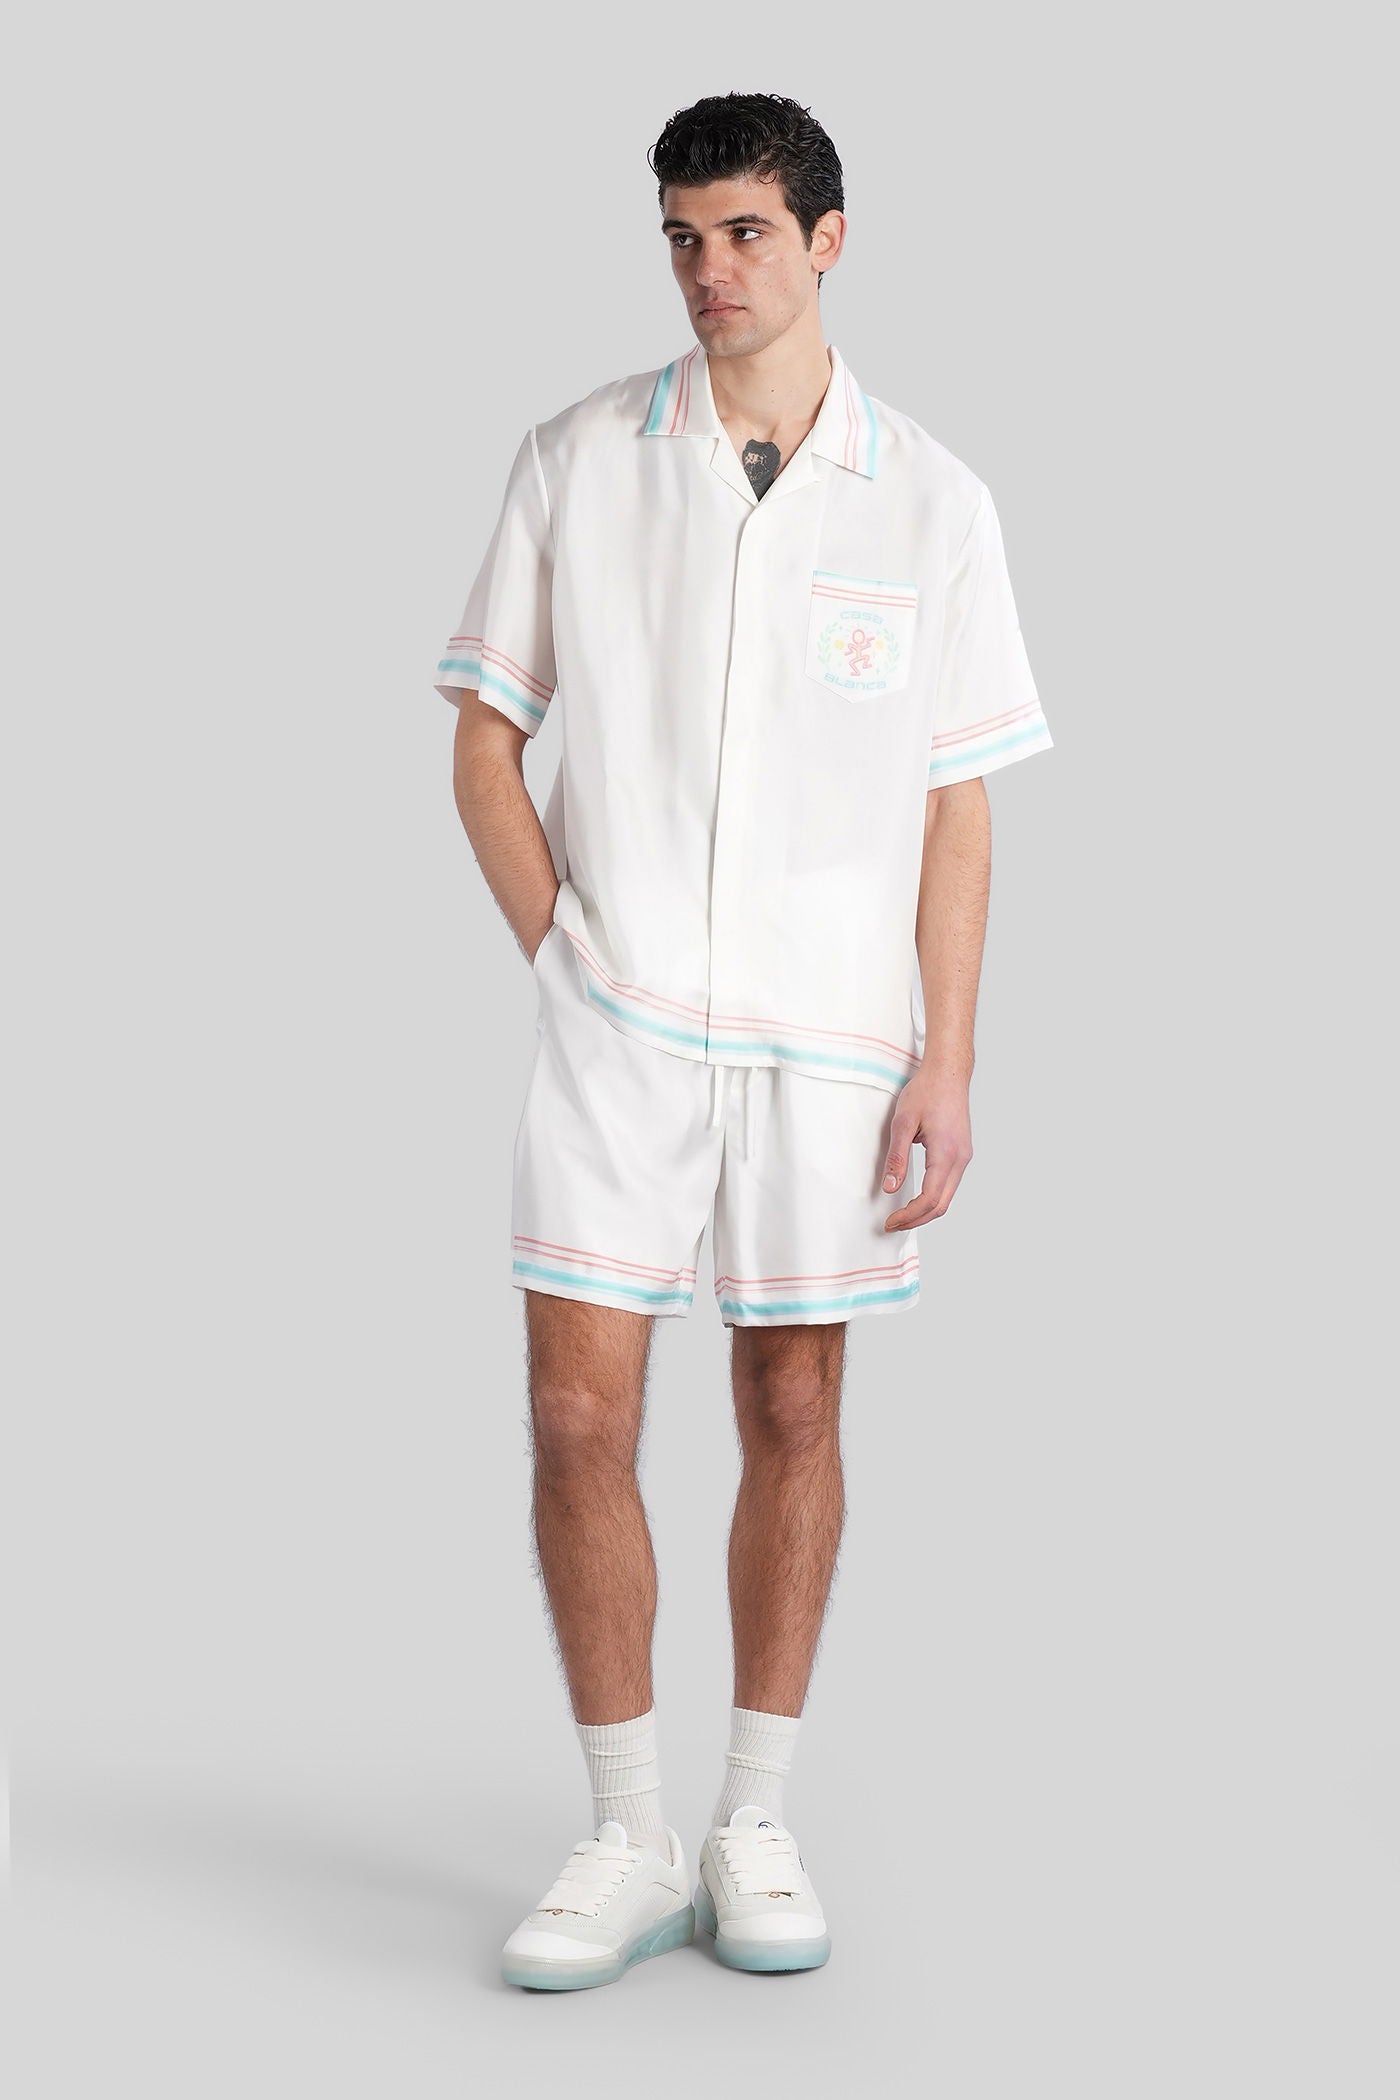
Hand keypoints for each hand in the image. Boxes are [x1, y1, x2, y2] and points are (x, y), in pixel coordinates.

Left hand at [881, 1069, 972, 1229]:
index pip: (930, 1199)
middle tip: (893, 1224)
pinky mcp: (962, 1152)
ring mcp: (964, 1156)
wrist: (948, 1073)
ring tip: (903, 1215)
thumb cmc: (927, 1091)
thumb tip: (890, 1186)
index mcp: (946, 1153)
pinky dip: (934, 1197)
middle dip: (917, 1219)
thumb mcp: (903, 1122)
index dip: (909, 1216)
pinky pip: (950, 1183)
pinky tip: (918, 1198)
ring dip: (926, 1210)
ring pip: (947, 1196)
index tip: (890, 1221)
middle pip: (942, 1205)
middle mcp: (960, 1158)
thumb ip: (897, 1157)